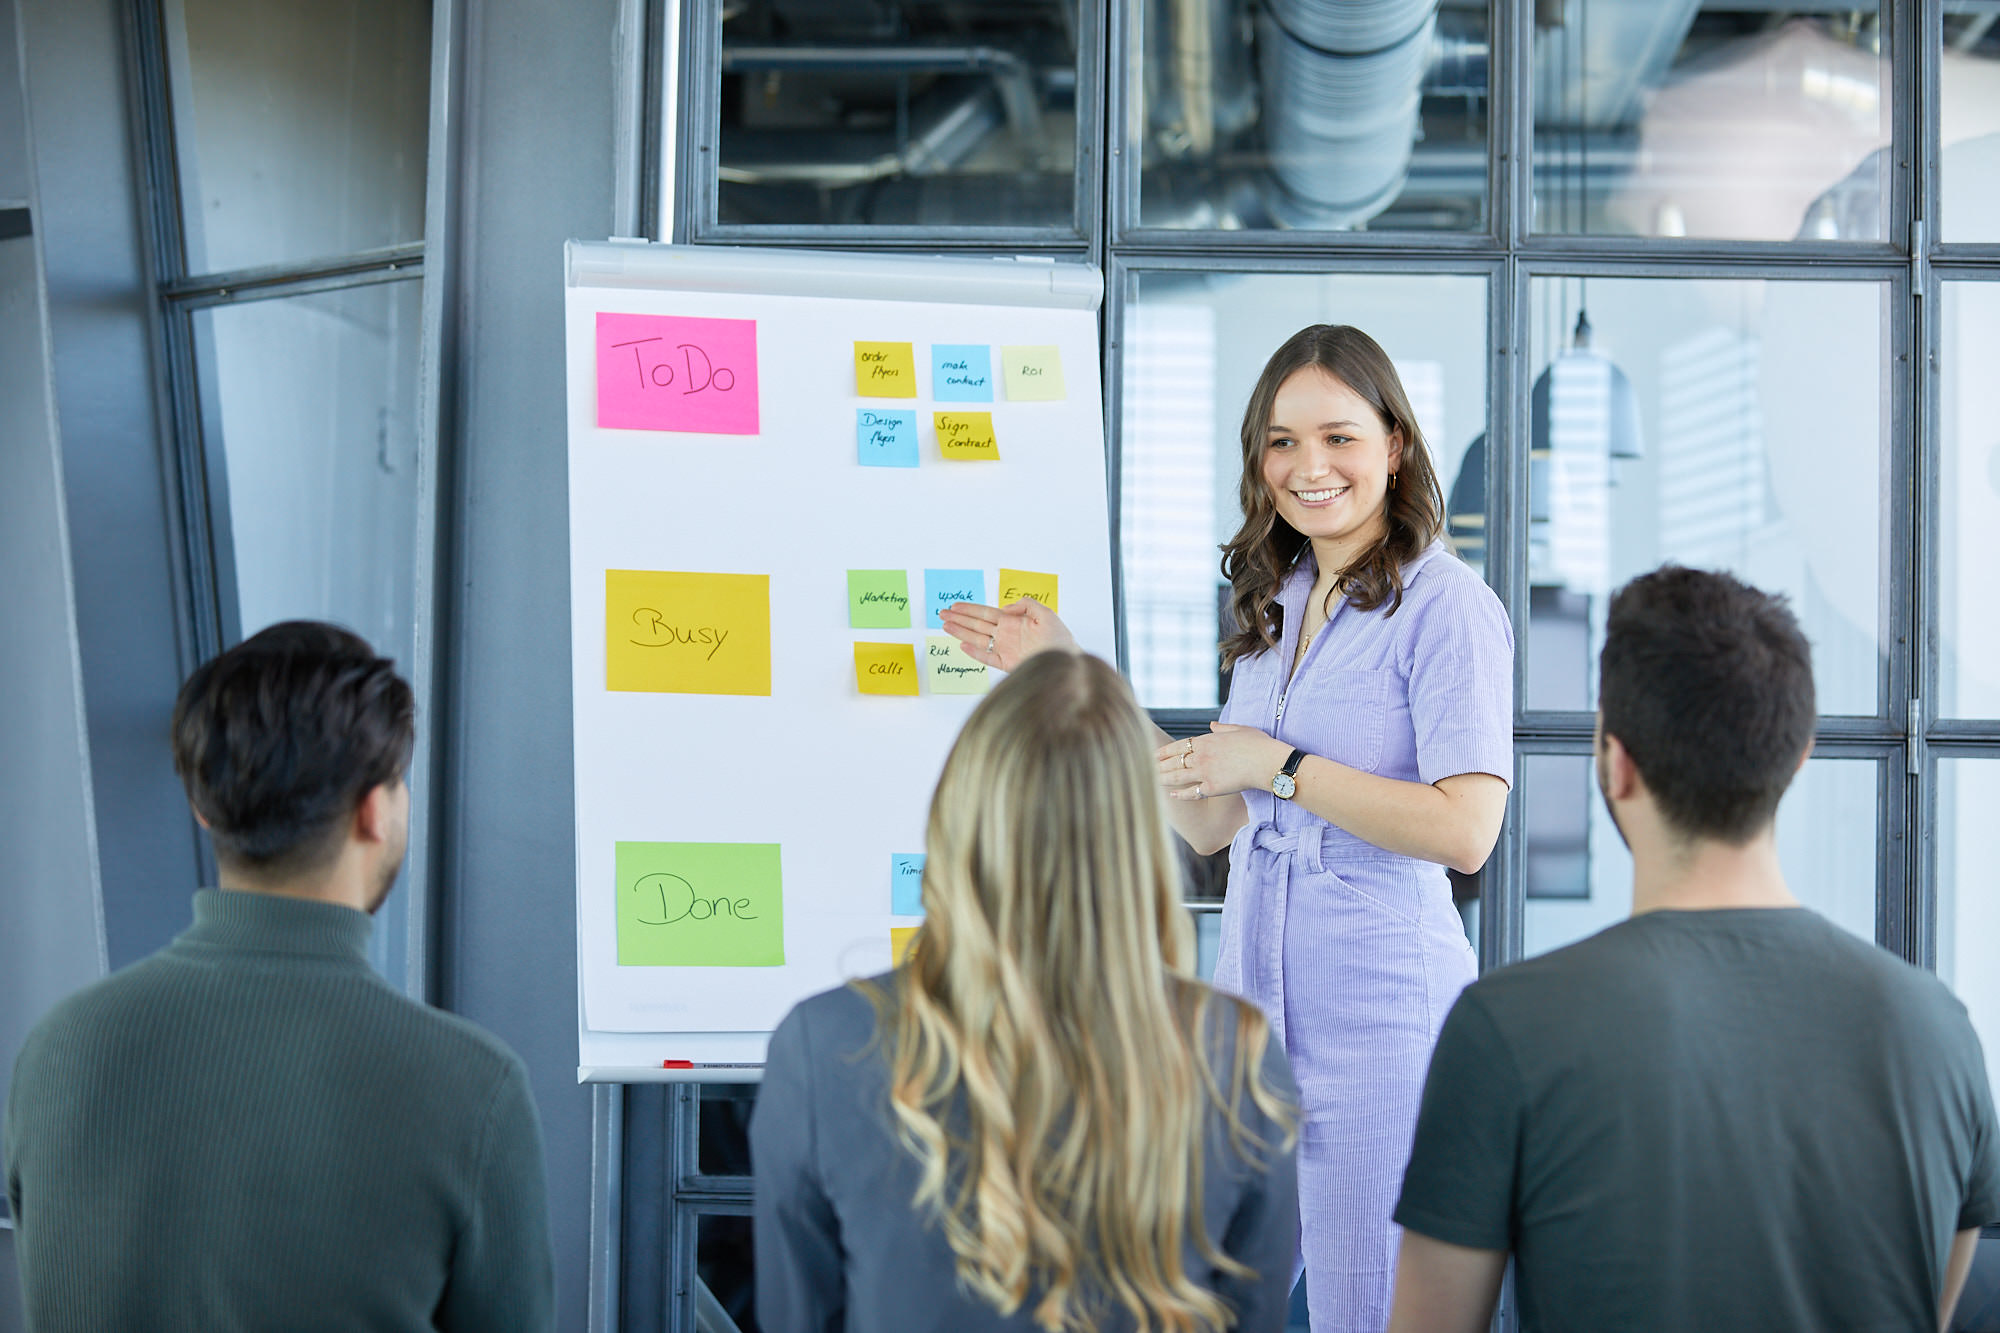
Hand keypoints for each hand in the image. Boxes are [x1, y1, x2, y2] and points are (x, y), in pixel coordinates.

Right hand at [937, 597, 1076, 671]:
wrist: (1067, 661)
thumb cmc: (1060, 639)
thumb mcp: (1046, 613)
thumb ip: (1026, 605)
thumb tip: (1005, 608)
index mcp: (1013, 622)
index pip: (986, 613)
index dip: (970, 609)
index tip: (955, 606)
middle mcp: (1006, 635)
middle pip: (976, 625)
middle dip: (959, 618)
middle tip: (941, 613)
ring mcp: (1004, 650)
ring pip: (977, 639)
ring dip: (961, 632)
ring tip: (945, 625)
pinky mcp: (1007, 664)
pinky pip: (987, 658)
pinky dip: (975, 652)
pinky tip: (963, 645)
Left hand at [1155, 723, 1290, 801]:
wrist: (1267, 762)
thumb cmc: (1257, 744)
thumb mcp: (1239, 729)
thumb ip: (1223, 728)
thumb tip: (1212, 725)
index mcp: (1206, 740)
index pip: (1178, 746)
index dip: (1164, 751)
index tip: (1153, 755)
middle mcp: (1201, 756)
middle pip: (1174, 762)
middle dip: (1159, 765)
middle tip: (1145, 768)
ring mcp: (1205, 772)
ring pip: (1178, 777)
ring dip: (1163, 779)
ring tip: (1151, 780)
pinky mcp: (1212, 788)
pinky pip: (1192, 792)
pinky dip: (1181, 794)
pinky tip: (1172, 795)